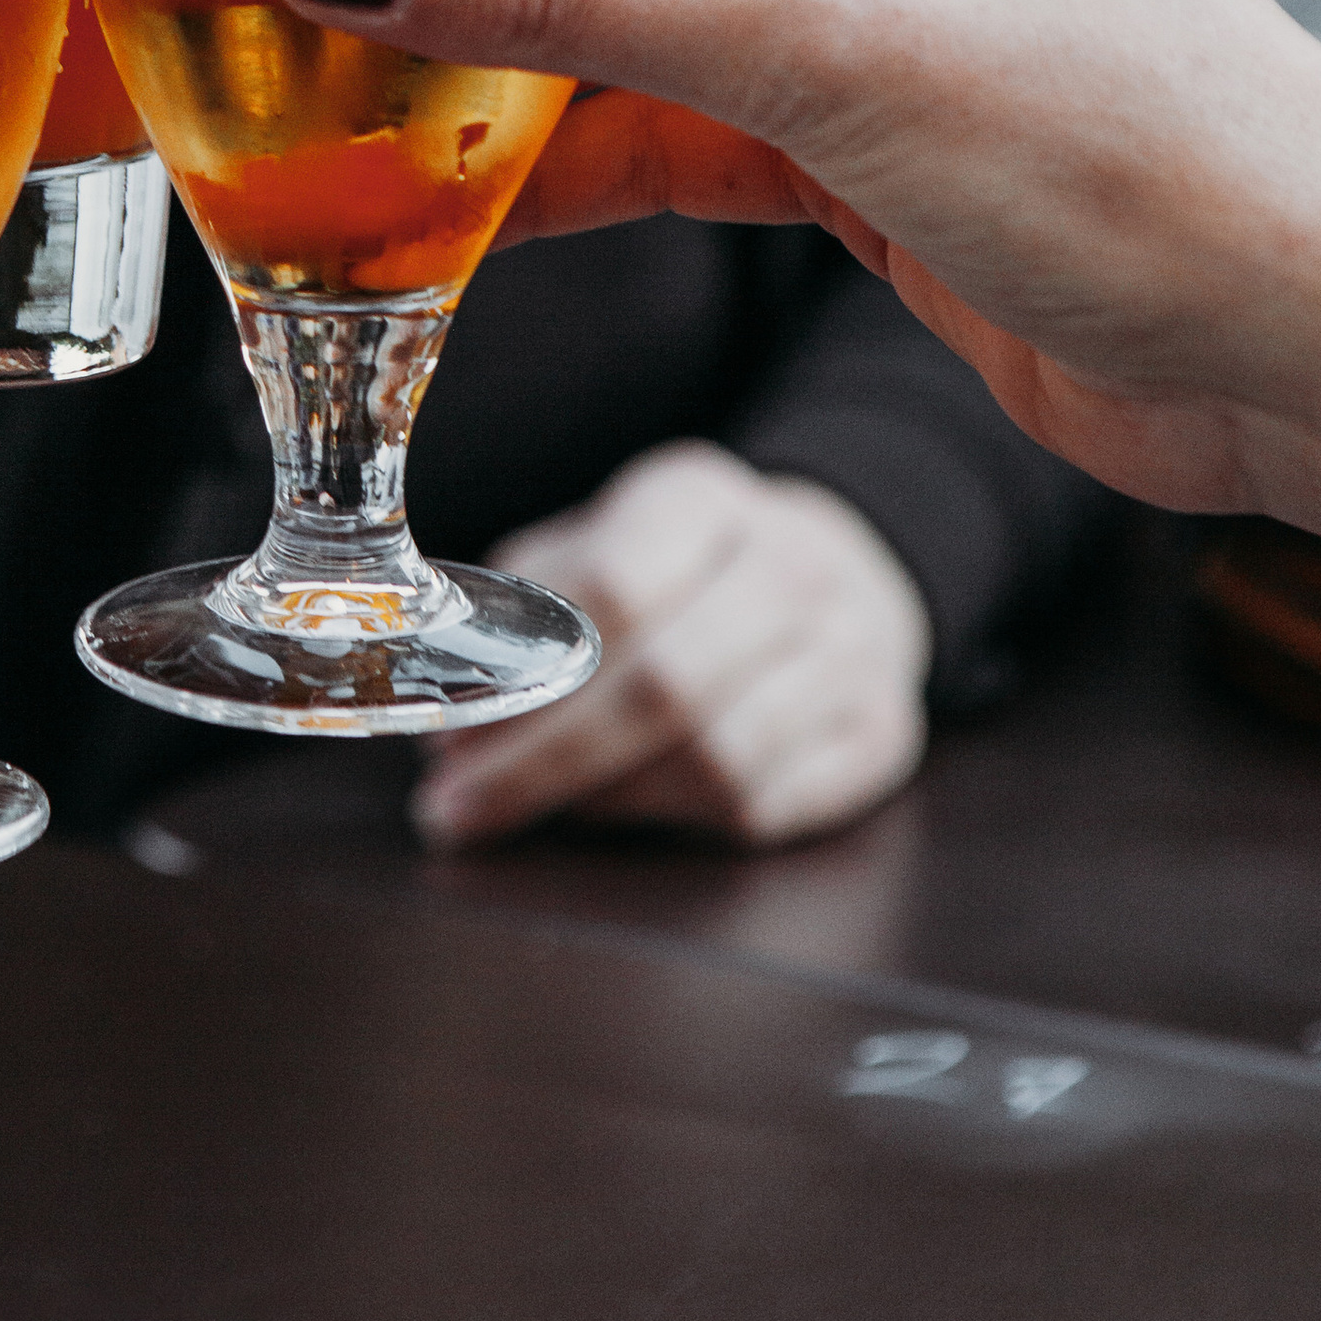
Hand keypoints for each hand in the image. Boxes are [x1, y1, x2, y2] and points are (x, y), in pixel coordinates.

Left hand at [413, 445, 929, 852]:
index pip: (615, 588)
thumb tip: (439, 695)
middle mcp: (794, 565)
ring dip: (608, 803)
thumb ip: (525, 603)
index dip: (529, 679)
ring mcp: (852, 652)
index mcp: (702, 498)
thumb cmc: (686, 568)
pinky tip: (627, 809)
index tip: (450, 739)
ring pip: (716, 761)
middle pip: (665, 686)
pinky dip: (676, 822)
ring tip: (544, 808)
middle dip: (547, 764)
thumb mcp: (604, 539)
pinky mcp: (881, 733)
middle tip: (462, 809)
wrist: (845, 569)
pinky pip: (762, 807)